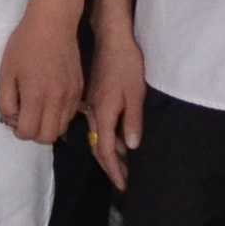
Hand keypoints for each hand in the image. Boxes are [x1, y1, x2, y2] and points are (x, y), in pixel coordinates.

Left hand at [0, 0, 81, 146]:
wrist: (53, 23)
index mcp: (36, 95)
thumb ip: (5, 101)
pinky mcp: (79, 90)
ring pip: (61, 129)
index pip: (28, 132)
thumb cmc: (26, 44)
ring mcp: (71, 96)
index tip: (15, 117)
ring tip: (38, 109)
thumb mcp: (6, 72)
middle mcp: (57, 100)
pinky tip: (50, 101)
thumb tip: (12, 119)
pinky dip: (59, 116)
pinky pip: (70, 115)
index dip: (18, 130)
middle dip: (33, 133)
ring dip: (47, 126)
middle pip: (47, 137)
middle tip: (25, 116)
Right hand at [86, 25, 148, 190]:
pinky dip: (106, 140)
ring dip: (109, 155)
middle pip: (99, 148)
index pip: (107, 151)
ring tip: (122, 167)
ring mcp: (90, 107)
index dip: (115, 170)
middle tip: (122, 183)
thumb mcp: (134, 93)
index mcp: (102, 114)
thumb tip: (131, 147)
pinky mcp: (93, 99)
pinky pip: (97, 127)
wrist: (111, 39)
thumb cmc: (126, 64)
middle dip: (110, 168)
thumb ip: (132, 121)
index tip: (123, 186)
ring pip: (97, 138)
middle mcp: (92, 114)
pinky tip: (117, 142)